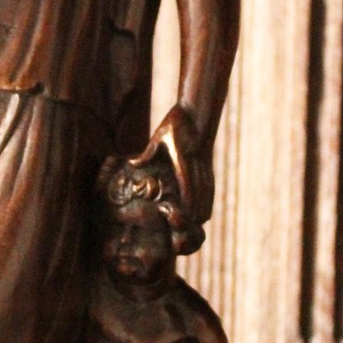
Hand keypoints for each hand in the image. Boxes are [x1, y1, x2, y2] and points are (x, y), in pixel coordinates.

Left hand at [133, 104, 213, 229]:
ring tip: (198, 226)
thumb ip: (147, 153)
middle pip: (199, 190)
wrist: (197, 115)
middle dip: (195, 210)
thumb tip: (132, 163)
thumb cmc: (174, 125)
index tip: (185, 213)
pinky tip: (205, 212)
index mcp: (183, 156)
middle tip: (189, 227)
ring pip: (206, 190)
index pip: (187, 180)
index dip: (188, 199)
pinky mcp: (208, 166)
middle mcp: (197, 163)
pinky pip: (210, 186)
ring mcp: (205, 165)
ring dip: (203, 208)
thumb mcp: (158, 137)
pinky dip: (208, 200)